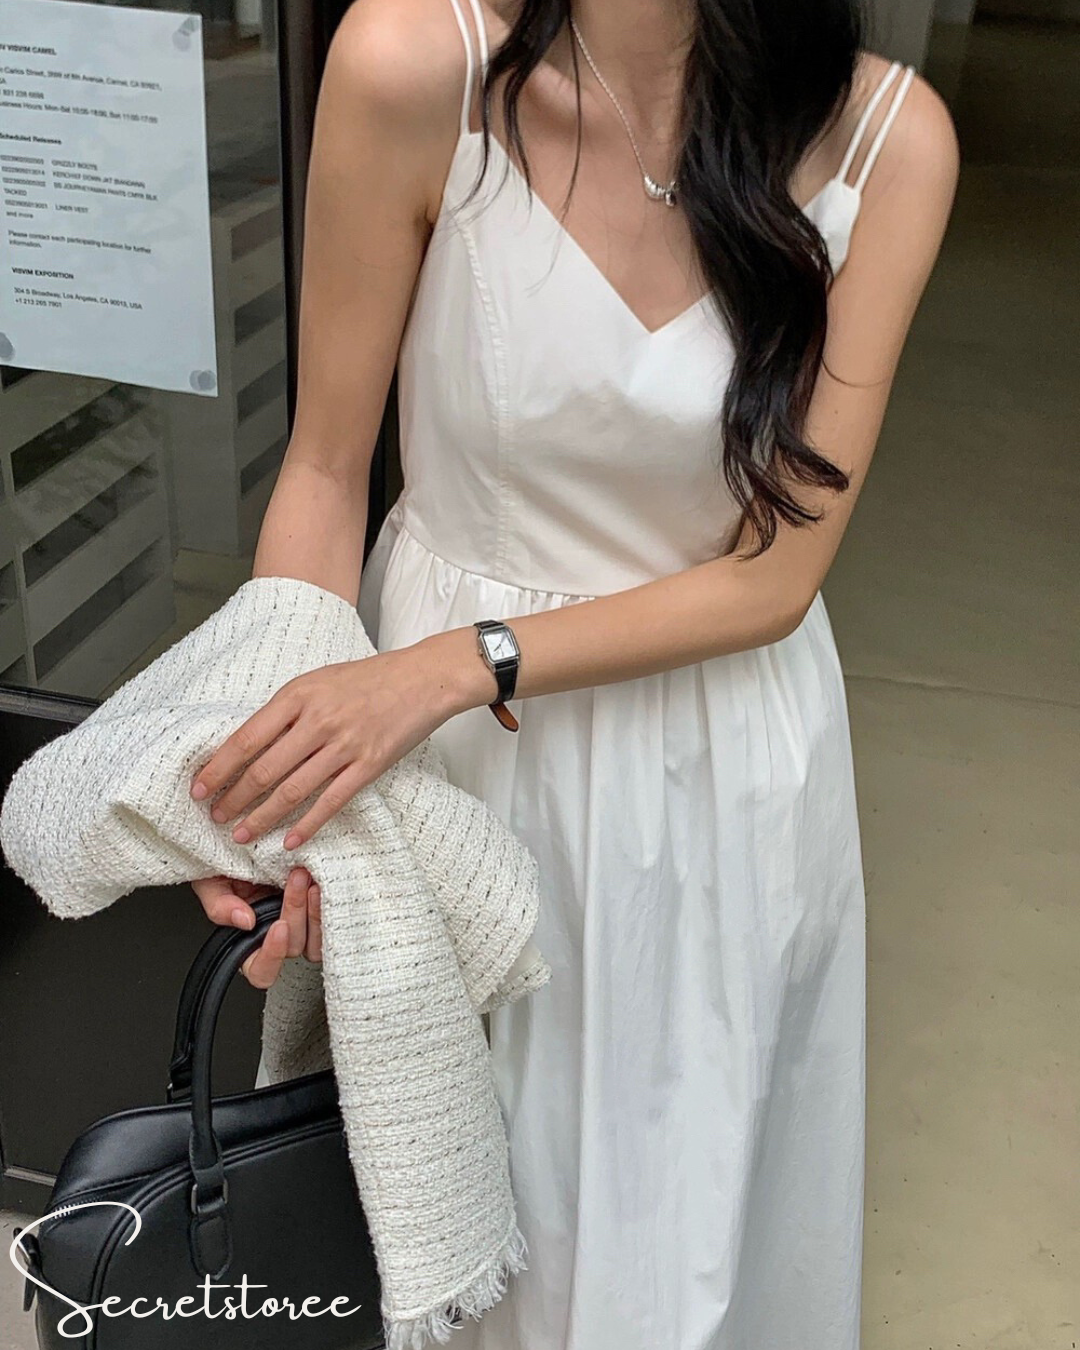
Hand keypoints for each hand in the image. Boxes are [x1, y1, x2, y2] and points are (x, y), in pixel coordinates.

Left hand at [189, 637, 484, 850]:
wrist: (423, 678)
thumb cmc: (369, 678)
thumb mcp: (318, 680)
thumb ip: (287, 709)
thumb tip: (250, 744)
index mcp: (298, 695)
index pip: (246, 738)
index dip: (218, 768)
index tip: (199, 788)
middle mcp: (318, 721)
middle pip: (264, 770)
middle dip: (234, 799)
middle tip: (216, 817)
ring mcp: (345, 745)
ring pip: (292, 791)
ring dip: (262, 818)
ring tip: (243, 834)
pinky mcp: (369, 765)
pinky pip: (331, 802)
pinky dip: (308, 825)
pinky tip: (291, 840)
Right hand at [191, 867, 321, 988]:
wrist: (247, 843)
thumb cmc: (224, 868)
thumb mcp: (211, 883)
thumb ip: (219, 905)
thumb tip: (244, 921)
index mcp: (248, 945)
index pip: (261, 972)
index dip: (272, 956)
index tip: (279, 926)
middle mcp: (275, 941)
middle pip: (293, 947)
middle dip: (296, 912)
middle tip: (295, 878)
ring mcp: (298, 928)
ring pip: (315, 940)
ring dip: (314, 910)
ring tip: (309, 879)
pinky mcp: (316, 912)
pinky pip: (331, 922)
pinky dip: (327, 904)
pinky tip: (321, 881)